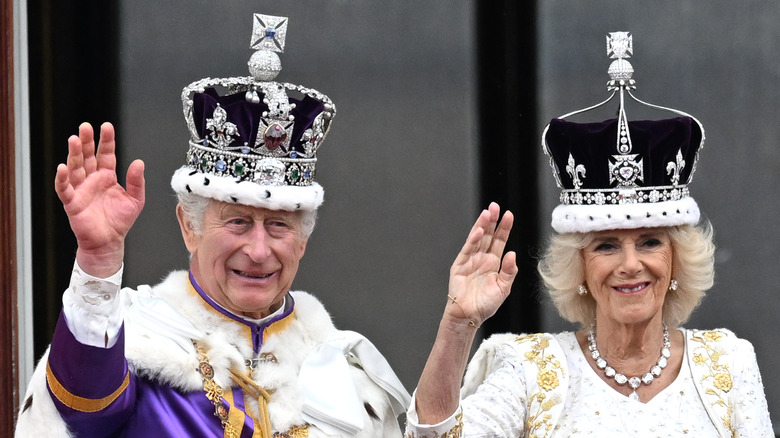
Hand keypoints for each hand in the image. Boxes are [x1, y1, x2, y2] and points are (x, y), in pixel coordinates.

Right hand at [54, 122, 144, 276]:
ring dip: (73, 154)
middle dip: (86, 141)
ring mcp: (81, 189)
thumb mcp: (135, 200)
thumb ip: (136, 181)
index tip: (106, 126)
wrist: (109, 242)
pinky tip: (63, 167)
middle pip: (87, 156)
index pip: (106, 154)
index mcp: (107, 177)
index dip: (106, 141)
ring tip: (74, 139)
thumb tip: (139, 162)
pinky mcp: (72, 202)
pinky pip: (65, 189)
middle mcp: (92, 180)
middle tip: (85, 127)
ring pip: (75, 168)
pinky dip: (62, 178)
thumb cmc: (119, 221)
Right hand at [446, 202, 516, 327]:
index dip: (504, 228)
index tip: (509, 215)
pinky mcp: (460, 265)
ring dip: (482, 226)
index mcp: (493, 263)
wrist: (469, 316)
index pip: (500, 241)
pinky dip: (473, 240)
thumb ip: (509, 272)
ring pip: (478, 239)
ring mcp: (470, 260)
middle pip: (489, 236)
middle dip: (492, 221)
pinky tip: (479, 231)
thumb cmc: (485, 305)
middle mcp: (482, 258)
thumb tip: (512, 254)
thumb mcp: (503, 288)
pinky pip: (467, 250)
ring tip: (487, 213)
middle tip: (496, 206)